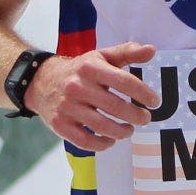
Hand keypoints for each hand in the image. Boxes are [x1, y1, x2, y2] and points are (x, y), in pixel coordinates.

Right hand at [27, 41, 159, 150]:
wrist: (41, 81)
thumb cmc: (79, 70)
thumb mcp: (101, 56)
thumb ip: (127, 52)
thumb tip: (152, 50)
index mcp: (90, 68)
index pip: (123, 81)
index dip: (143, 93)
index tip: (155, 102)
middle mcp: (77, 87)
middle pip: (115, 106)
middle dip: (136, 116)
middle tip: (145, 118)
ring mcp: (67, 107)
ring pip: (101, 126)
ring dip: (121, 131)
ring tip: (129, 129)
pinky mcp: (60, 124)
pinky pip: (85, 141)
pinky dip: (102, 144)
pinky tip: (111, 140)